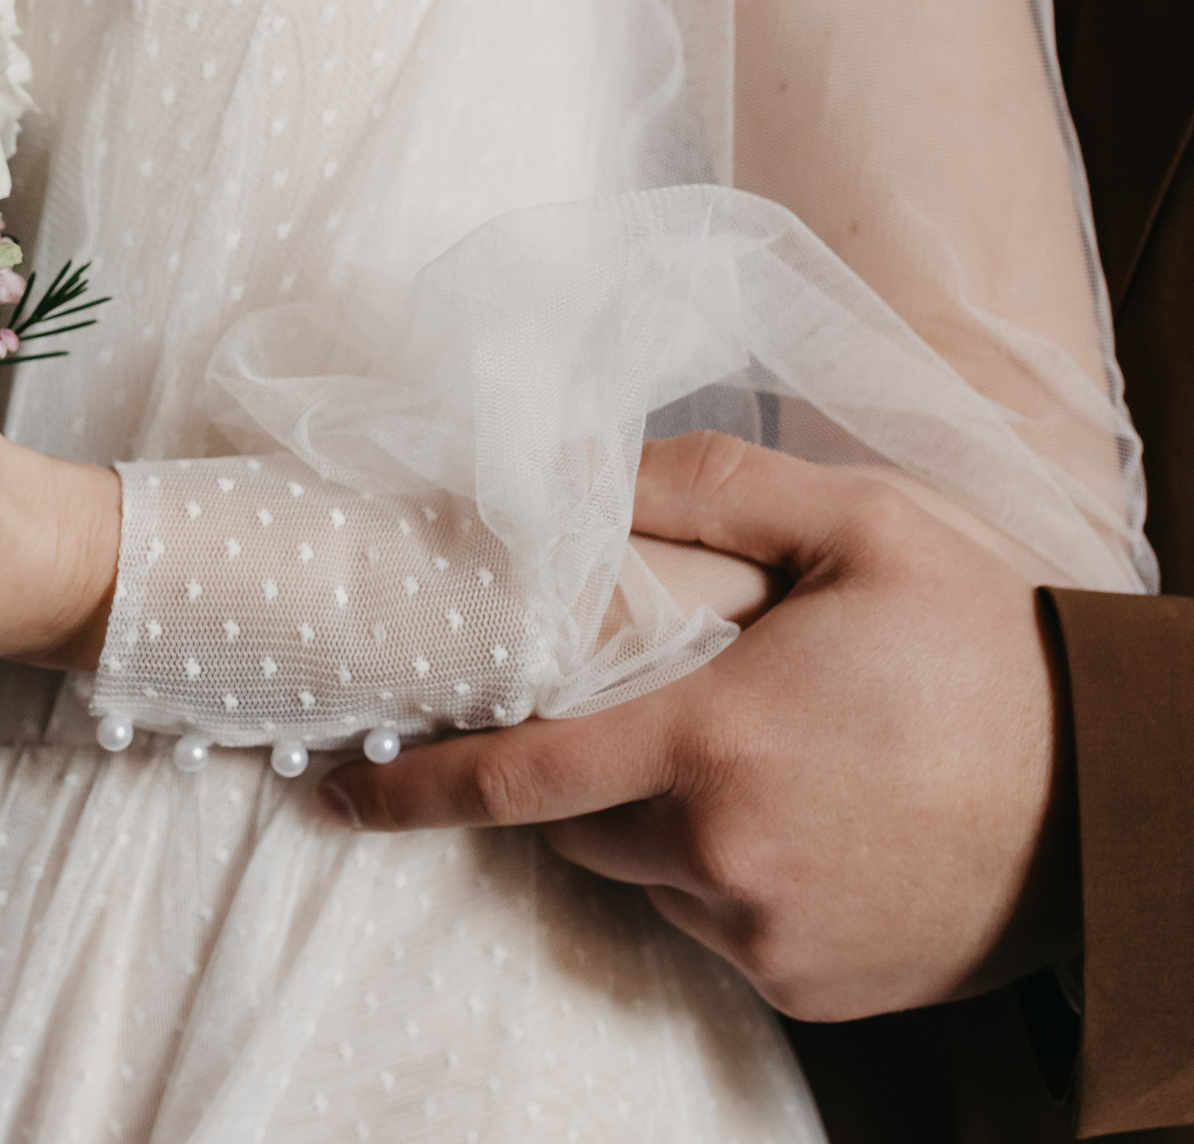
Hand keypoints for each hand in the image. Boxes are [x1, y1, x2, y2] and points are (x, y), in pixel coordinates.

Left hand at [318, 431, 1078, 1021]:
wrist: (1130, 797)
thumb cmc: (993, 650)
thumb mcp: (862, 526)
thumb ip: (710, 488)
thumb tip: (580, 466)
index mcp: (712, 744)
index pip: (516, 776)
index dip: (416, 785)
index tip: (337, 788)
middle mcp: (723, 853)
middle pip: (580, 824)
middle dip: (587, 770)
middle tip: (665, 713)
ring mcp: (767, 933)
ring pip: (651, 877)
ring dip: (668, 824)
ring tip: (773, 760)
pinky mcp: (812, 987)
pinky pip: (722, 926)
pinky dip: (734, 877)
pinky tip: (813, 820)